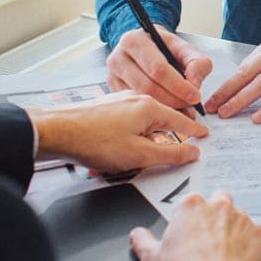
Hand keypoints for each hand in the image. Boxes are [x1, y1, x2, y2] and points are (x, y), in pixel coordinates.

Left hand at [27, 91, 206, 172]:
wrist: (56, 131)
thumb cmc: (95, 141)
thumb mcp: (140, 155)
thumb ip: (170, 154)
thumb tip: (192, 152)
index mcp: (150, 107)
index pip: (181, 120)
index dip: (194, 130)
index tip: (204, 134)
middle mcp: (136, 100)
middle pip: (161, 121)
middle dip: (165, 139)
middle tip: (172, 152)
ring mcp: (119, 103)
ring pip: (142, 124)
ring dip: (142, 142)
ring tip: (132, 160)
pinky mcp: (105, 109)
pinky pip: (126, 125)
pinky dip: (127, 139)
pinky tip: (116, 153)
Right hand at [107, 26, 212, 110]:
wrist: (146, 46)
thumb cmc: (164, 47)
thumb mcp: (184, 48)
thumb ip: (196, 63)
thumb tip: (194, 84)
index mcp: (135, 41)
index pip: (158, 68)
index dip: (178, 85)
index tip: (194, 96)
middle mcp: (118, 58)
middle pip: (147, 86)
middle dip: (173, 100)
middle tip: (190, 106)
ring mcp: (113, 76)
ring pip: (140, 99)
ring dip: (164, 108)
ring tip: (181, 109)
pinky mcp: (113, 90)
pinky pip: (134, 106)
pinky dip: (152, 112)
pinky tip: (166, 111)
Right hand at [130, 192, 260, 260]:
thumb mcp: (152, 260)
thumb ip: (143, 242)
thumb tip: (137, 235)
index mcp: (191, 206)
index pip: (191, 201)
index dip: (189, 217)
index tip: (188, 230)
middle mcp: (219, 206)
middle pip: (219, 201)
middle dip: (214, 215)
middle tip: (207, 238)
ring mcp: (242, 219)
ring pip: (239, 216)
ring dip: (233, 228)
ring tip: (223, 251)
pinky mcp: (259, 235)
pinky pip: (254, 234)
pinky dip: (248, 243)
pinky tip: (238, 258)